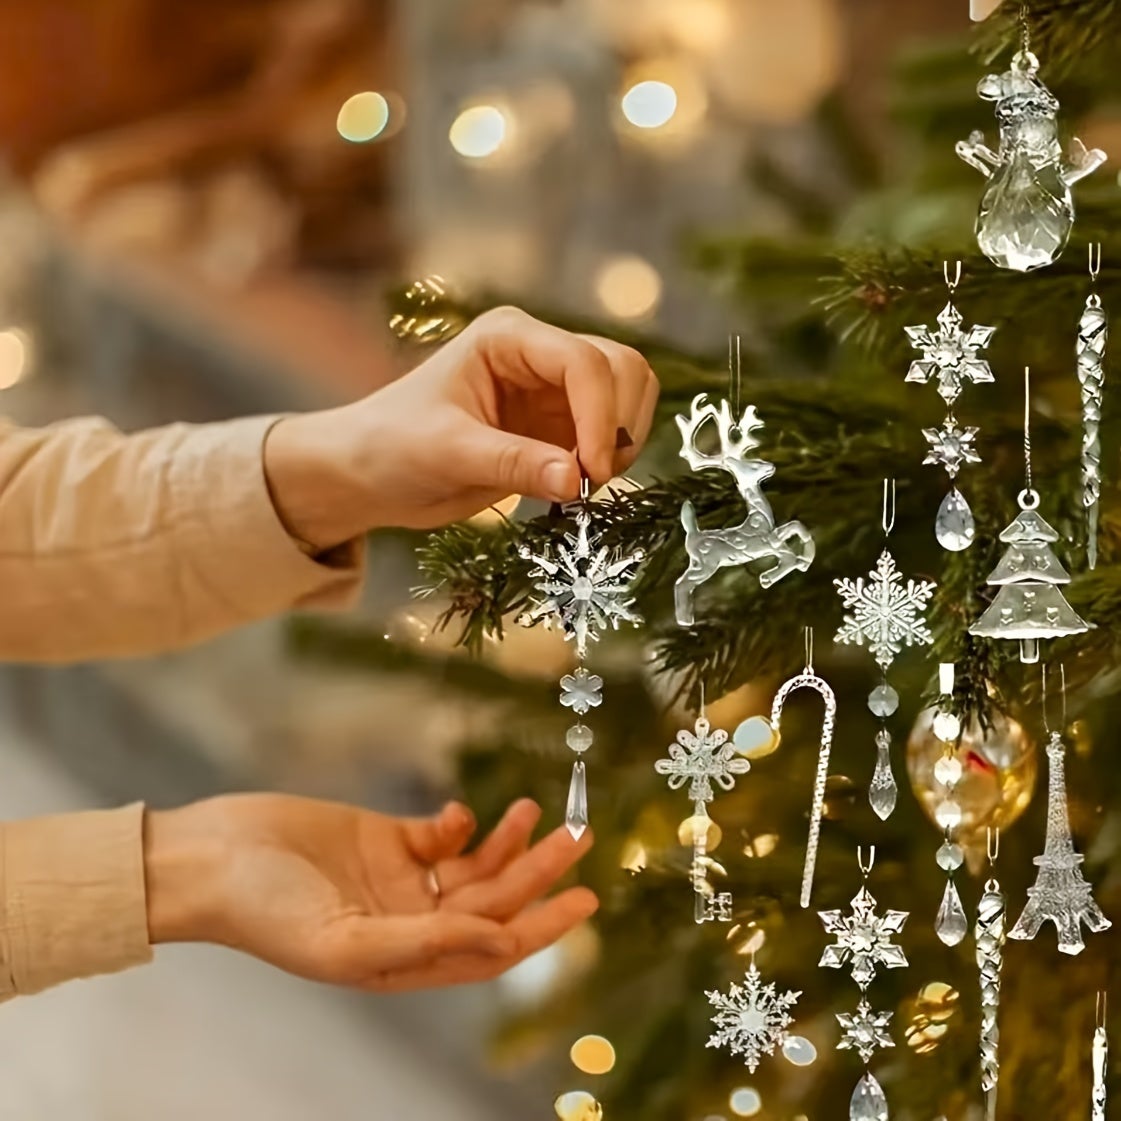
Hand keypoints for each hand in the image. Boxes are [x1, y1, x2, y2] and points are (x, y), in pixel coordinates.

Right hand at [144, 794, 596, 991]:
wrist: (211, 856)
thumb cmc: (264, 909)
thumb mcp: (345, 941)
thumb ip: (426, 944)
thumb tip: (502, 944)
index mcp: (404, 962)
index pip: (491, 949)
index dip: (541, 929)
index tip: (585, 901)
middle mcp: (410, 924)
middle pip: (491, 901)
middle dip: (536, 873)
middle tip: (579, 838)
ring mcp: (400, 881)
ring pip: (474, 865)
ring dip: (507, 841)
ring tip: (536, 811)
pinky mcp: (386, 838)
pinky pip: (440, 835)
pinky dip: (458, 823)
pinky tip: (457, 813)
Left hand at [264, 306, 659, 544]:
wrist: (373, 474)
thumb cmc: (392, 446)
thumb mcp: (448, 452)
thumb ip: (513, 464)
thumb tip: (576, 480)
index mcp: (509, 338)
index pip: (583, 361)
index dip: (600, 415)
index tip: (592, 472)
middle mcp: (539, 354)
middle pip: (621, 367)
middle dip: (619, 424)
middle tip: (592, 480)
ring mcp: (554, 389)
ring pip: (628, 395)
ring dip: (623, 439)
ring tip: (586, 484)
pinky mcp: (561, 425)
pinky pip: (613, 432)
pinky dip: (612, 458)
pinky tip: (580, 486)